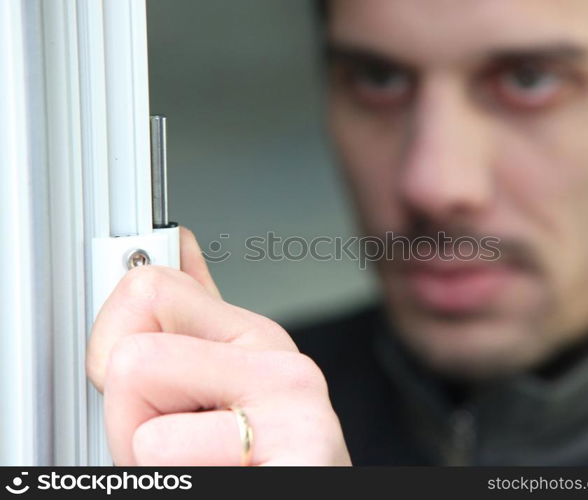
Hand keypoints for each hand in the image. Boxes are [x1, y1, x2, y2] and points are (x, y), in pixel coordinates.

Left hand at [86, 227, 350, 465]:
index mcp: (255, 338)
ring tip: (207, 469)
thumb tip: (175, 246)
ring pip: (145, 431)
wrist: (301, 494)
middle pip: (131, 360)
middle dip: (132, 418)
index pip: (146, 288)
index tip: (143, 379)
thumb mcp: (218, 381)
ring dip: (156, 465)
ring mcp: (296, 411)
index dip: (116, 347)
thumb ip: (193, 314)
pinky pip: (179, 461)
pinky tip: (232, 480)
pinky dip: (183, 485)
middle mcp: (282, 366)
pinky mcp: (302, 456)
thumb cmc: (257, 465)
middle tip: (182, 443)